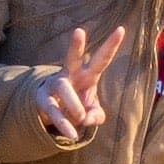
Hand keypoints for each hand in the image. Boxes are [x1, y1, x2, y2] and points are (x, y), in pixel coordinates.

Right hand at [35, 26, 127, 142]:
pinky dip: (64, 124)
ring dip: (73, 105)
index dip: (111, 45)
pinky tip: (72, 134)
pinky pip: (52, 109)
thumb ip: (96, 116)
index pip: (101, 59)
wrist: (52, 111)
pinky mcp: (42, 99)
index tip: (121, 29)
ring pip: (63, 87)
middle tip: (79, 31)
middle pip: (73, 58)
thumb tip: (88, 119)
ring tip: (80, 118)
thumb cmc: (78, 105)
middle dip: (76, 46)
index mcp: (88, 75)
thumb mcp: (93, 112)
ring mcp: (55, 85)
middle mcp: (71, 75)